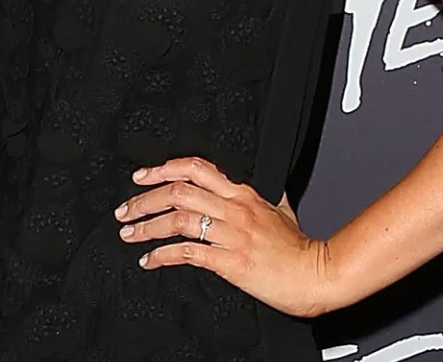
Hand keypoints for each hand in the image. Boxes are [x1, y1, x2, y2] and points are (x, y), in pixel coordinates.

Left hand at [115, 156, 341, 317]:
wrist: (318, 275)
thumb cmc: (300, 249)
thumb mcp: (282, 210)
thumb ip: (265, 198)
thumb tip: (260, 188)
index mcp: (243, 194)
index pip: (196, 167)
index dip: (163, 169)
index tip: (141, 176)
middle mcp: (235, 209)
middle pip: (178, 192)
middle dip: (144, 200)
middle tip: (125, 210)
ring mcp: (232, 235)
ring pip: (178, 219)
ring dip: (147, 226)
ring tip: (129, 234)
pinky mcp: (231, 261)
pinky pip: (188, 253)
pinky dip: (163, 255)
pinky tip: (150, 260)